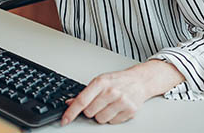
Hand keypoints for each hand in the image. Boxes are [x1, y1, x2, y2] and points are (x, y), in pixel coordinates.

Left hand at [61, 60, 184, 125]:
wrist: (139, 81)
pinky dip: (112, 117)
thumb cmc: (117, 80)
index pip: (81, 101)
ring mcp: (121, 102)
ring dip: (101, 114)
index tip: (64, 120)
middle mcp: (111, 92)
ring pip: (100, 119)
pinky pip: (112, 122)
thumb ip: (85, 92)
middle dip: (90, 110)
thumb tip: (70, 103)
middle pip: (89, 112)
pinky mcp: (130, 111)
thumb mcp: (99, 81)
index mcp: (100, 82)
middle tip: (98, 102)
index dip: (71, 112)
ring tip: (108, 104)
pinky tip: (116, 108)